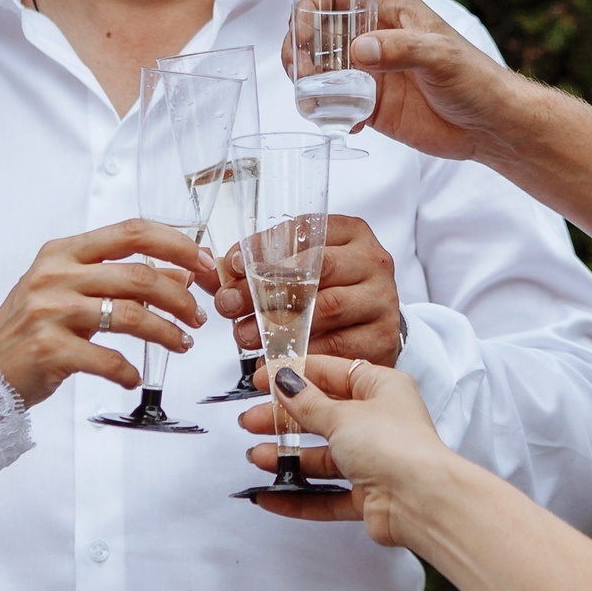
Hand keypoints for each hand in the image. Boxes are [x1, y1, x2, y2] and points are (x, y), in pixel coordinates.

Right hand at [0, 220, 215, 403]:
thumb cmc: (29, 331)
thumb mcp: (71, 293)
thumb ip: (120, 280)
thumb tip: (180, 273)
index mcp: (63, 252)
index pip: (131, 232)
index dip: (175, 245)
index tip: (203, 264)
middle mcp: (56, 275)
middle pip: (139, 275)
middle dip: (180, 297)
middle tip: (197, 316)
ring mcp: (50, 310)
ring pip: (130, 315)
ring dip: (165, 333)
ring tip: (180, 344)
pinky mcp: (49, 348)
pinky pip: (107, 359)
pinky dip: (129, 371)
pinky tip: (134, 377)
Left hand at [216, 214, 402, 364]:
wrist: (374, 329)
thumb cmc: (332, 292)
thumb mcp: (300, 270)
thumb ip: (257, 267)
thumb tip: (208, 268)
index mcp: (350, 233)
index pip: (305, 230)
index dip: (263, 248)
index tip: (232, 266)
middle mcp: (371, 261)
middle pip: (316, 270)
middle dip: (265, 288)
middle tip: (231, 306)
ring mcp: (381, 299)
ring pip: (327, 308)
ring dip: (278, 324)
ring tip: (246, 336)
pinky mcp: (382, 338)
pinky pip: (337, 347)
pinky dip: (301, 355)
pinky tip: (273, 360)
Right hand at [238, 355, 457, 539]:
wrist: (422, 501)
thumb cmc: (393, 445)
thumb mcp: (342, 415)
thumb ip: (308, 403)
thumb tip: (286, 382)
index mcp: (382, 389)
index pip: (332, 373)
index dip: (296, 374)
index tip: (263, 378)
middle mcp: (380, 423)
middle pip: (323, 417)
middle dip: (284, 420)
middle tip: (250, 420)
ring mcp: (375, 461)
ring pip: (323, 458)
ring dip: (288, 458)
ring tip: (256, 457)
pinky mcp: (369, 496)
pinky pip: (326, 496)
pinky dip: (299, 497)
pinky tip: (269, 496)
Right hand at [293, 0, 535, 161]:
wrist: (491, 125)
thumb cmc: (476, 79)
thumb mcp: (442, 56)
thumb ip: (401, 49)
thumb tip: (358, 50)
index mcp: (389, 10)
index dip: (309, 7)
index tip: (305, 34)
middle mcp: (373, 37)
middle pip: (316, 30)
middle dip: (301, 48)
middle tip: (304, 73)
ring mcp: (369, 71)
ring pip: (319, 68)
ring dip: (308, 82)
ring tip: (314, 100)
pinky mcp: (370, 104)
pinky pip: (334, 103)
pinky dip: (328, 112)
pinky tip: (348, 123)